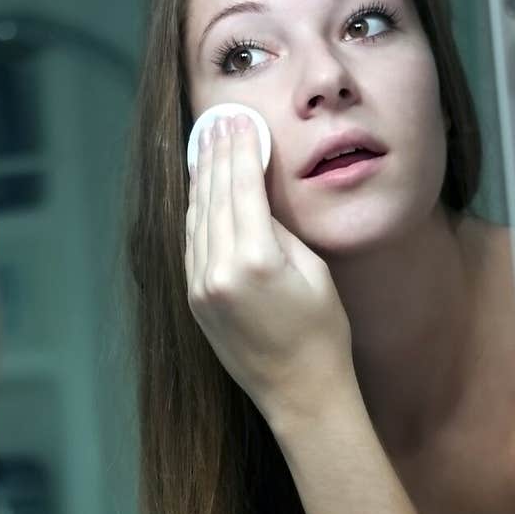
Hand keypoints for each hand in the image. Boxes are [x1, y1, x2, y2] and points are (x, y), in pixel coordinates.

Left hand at [186, 113, 353, 424]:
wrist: (300, 393)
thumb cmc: (322, 333)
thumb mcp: (312, 270)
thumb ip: (278, 228)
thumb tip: (254, 192)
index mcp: (255, 261)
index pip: (240, 187)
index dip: (239, 149)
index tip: (238, 120)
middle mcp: (219, 272)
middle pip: (213, 196)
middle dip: (216, 155)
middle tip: (220, 120)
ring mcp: (201, 288)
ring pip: (196, 218)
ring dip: (202, 180)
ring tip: (208, 145)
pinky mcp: (195, 301)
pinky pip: (191, 244)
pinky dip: (197, 213)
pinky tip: (203, 192)